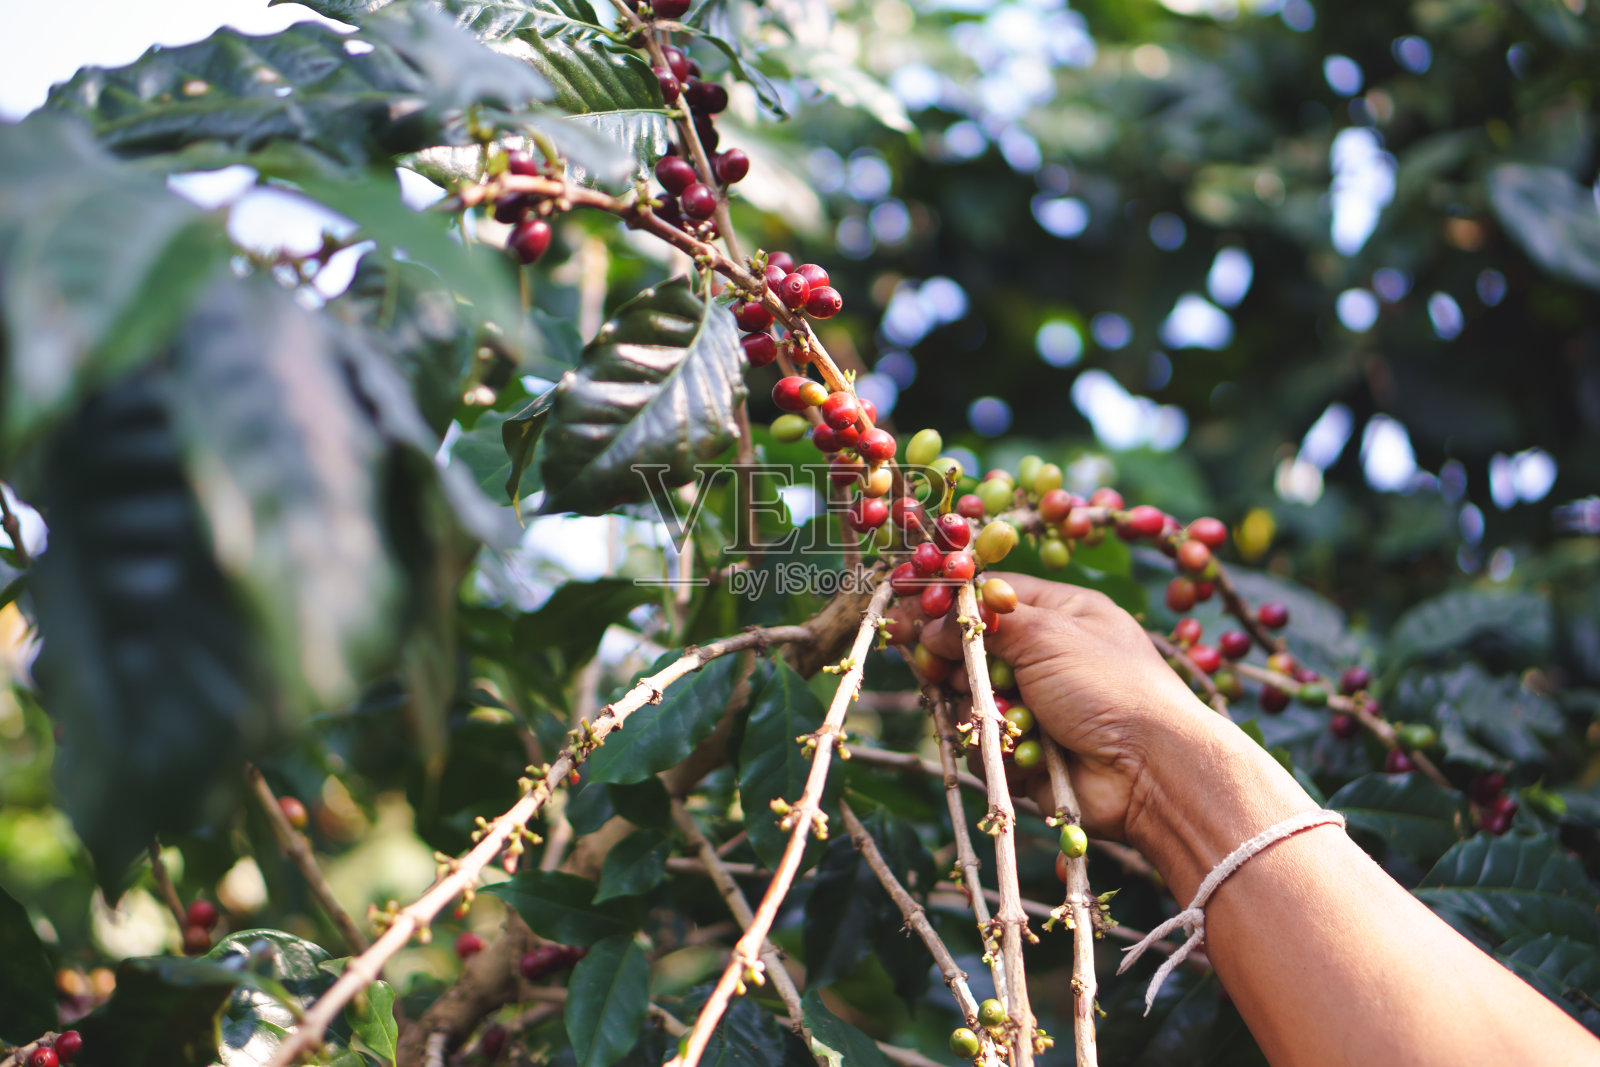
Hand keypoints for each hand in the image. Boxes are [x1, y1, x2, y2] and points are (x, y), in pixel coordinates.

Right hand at [902, 573, 1212, 841]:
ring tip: (1000, 715)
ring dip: (978, 707)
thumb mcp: (1047, 635)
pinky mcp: (1027, 755)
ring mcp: (1038, 707)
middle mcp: (1048, 658)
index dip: (948, 601)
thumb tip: (930, 624)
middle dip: (953, 660)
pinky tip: (1020, 750)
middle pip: (972, 649)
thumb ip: (984, 624)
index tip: (906, 605)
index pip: (992, 594)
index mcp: (1063, 614)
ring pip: (972, 700)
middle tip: (935, 665)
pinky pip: (986, 746)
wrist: (1153, 772)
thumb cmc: (1111, 687)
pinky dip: (995, 749)